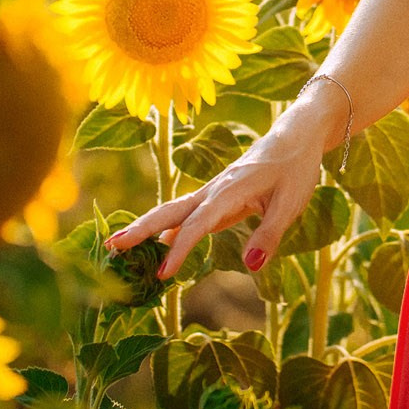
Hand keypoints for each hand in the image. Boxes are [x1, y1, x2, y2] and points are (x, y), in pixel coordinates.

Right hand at [102, 99, 336, 279]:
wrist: (297, 134)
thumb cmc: (296, 168)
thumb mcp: (291, 203)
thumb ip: (270, 235)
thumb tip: (251, 266)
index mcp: (231, 190)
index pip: (199, 224)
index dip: (180, 249)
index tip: (163, 274)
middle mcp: (215, 189)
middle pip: (172, 210)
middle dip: (141, 228)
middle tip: (112, 246)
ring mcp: (214, 191)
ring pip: (175, 210)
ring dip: (148, 227)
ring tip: (118, 247)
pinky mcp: (218, 195)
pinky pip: (187, 213)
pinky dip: (169, 228)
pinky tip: (157, 244)